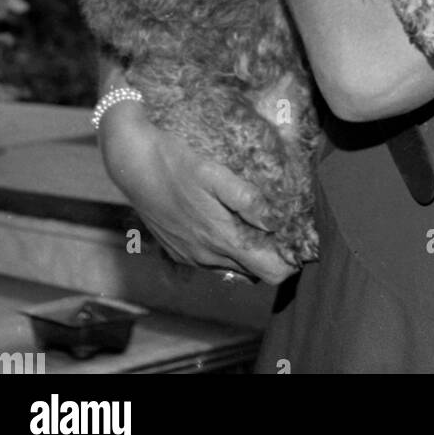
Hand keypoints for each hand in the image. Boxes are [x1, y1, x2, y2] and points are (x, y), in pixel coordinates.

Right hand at [99, 100, 297, 285]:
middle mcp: (206, 256)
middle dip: (274, 255)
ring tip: (260, 224)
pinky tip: (228, 223)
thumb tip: (276, 221)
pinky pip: (212, 263)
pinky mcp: (177, 252)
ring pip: (234, 269)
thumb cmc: (175, 162)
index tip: (302, 241)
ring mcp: (190, 257)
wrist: (131, 162)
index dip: (291, 260)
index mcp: (220, 238)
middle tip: (286, 227)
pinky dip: (227, 251)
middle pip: (254, 272)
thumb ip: (246, 199)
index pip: (270, 272)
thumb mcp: (214, 173)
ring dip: (251, 253)